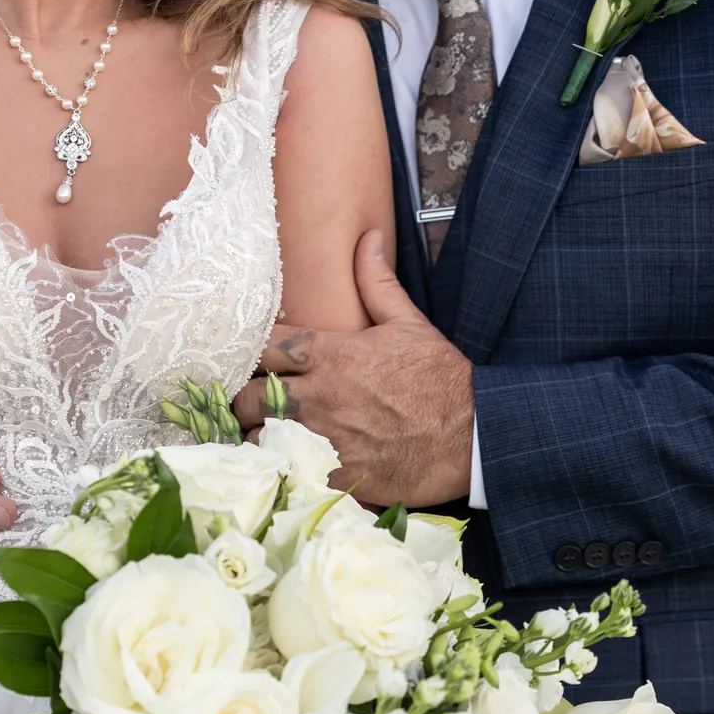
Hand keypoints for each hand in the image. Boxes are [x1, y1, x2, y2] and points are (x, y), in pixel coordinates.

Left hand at [231, 231, 474, 506]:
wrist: (472, 436)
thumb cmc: (440, 379)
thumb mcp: (409, 323)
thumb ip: (377, 282)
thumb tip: (367, 238)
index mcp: (331, 354)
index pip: (264, 345)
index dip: (249, 352)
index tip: (250, 358)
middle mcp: (318, 394)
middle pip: (248, 394)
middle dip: (242, 398)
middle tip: (250, 401)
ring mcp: (322, 437)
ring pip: (255, 437)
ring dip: (252, 435)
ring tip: (259, 435)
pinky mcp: (332, 474)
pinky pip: (281, 471)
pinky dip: (273, 468)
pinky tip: (278, 465)